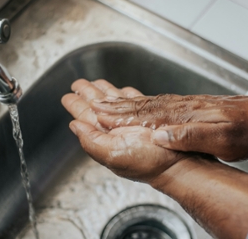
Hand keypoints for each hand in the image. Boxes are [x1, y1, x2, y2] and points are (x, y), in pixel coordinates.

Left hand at [61, 79, 185, 182]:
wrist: (178, 163)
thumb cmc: (150, 163)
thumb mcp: (113, 154)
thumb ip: (91, 141)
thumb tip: (74, 126)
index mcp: (106, 137)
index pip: (86, 117)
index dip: (76, 105)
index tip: (68, 95)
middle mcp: (119, 129)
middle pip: (99, 106)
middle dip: (89, 93)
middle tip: (79, 83)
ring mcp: (134, 123)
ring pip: (116, 102)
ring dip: (106, 92)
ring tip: (96, 83)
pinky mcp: (150, 118)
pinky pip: (136, 102)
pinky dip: (128, 95)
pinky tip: (123, 91)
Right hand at [90, 92, 247, 160]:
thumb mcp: (222, 140)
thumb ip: (189, 136)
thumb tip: (159, 136)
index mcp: (185, 117)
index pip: (146, 117)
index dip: (121, 117)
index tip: (99, 115)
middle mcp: (183, 108)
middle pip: (144, 107)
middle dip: (117, 106)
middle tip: (95, 104)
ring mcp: (188, 106)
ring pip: (151, 104)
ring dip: (128, 104)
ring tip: (110, 101)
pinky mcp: (194, 107)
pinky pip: (163, 104)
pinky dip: (146, 104)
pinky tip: (142, 104)